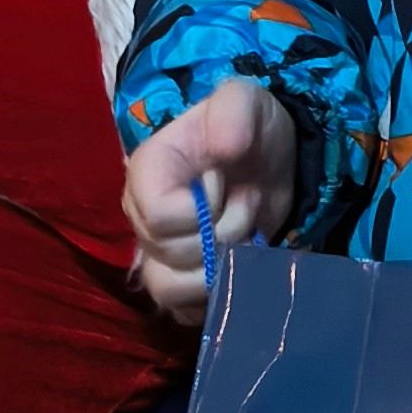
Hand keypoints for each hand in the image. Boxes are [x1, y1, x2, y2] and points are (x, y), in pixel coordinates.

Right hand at [123, 76, 296, 321]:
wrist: (268, 159)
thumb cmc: (249, 128)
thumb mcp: (245, 101)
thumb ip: (233, 111)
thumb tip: (226, 148)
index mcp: (147, 173)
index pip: (158, 216)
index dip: (199, 211)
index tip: (223, 186)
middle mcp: (143, 218)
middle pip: (170, 256)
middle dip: (223, 235)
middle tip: (244, 205)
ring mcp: (159, 254)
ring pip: (168, 291)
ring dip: (218, 271)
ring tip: (243, 240)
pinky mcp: (183, 280)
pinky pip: (184, 311)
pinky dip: (217, 297)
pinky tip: (238, 268)